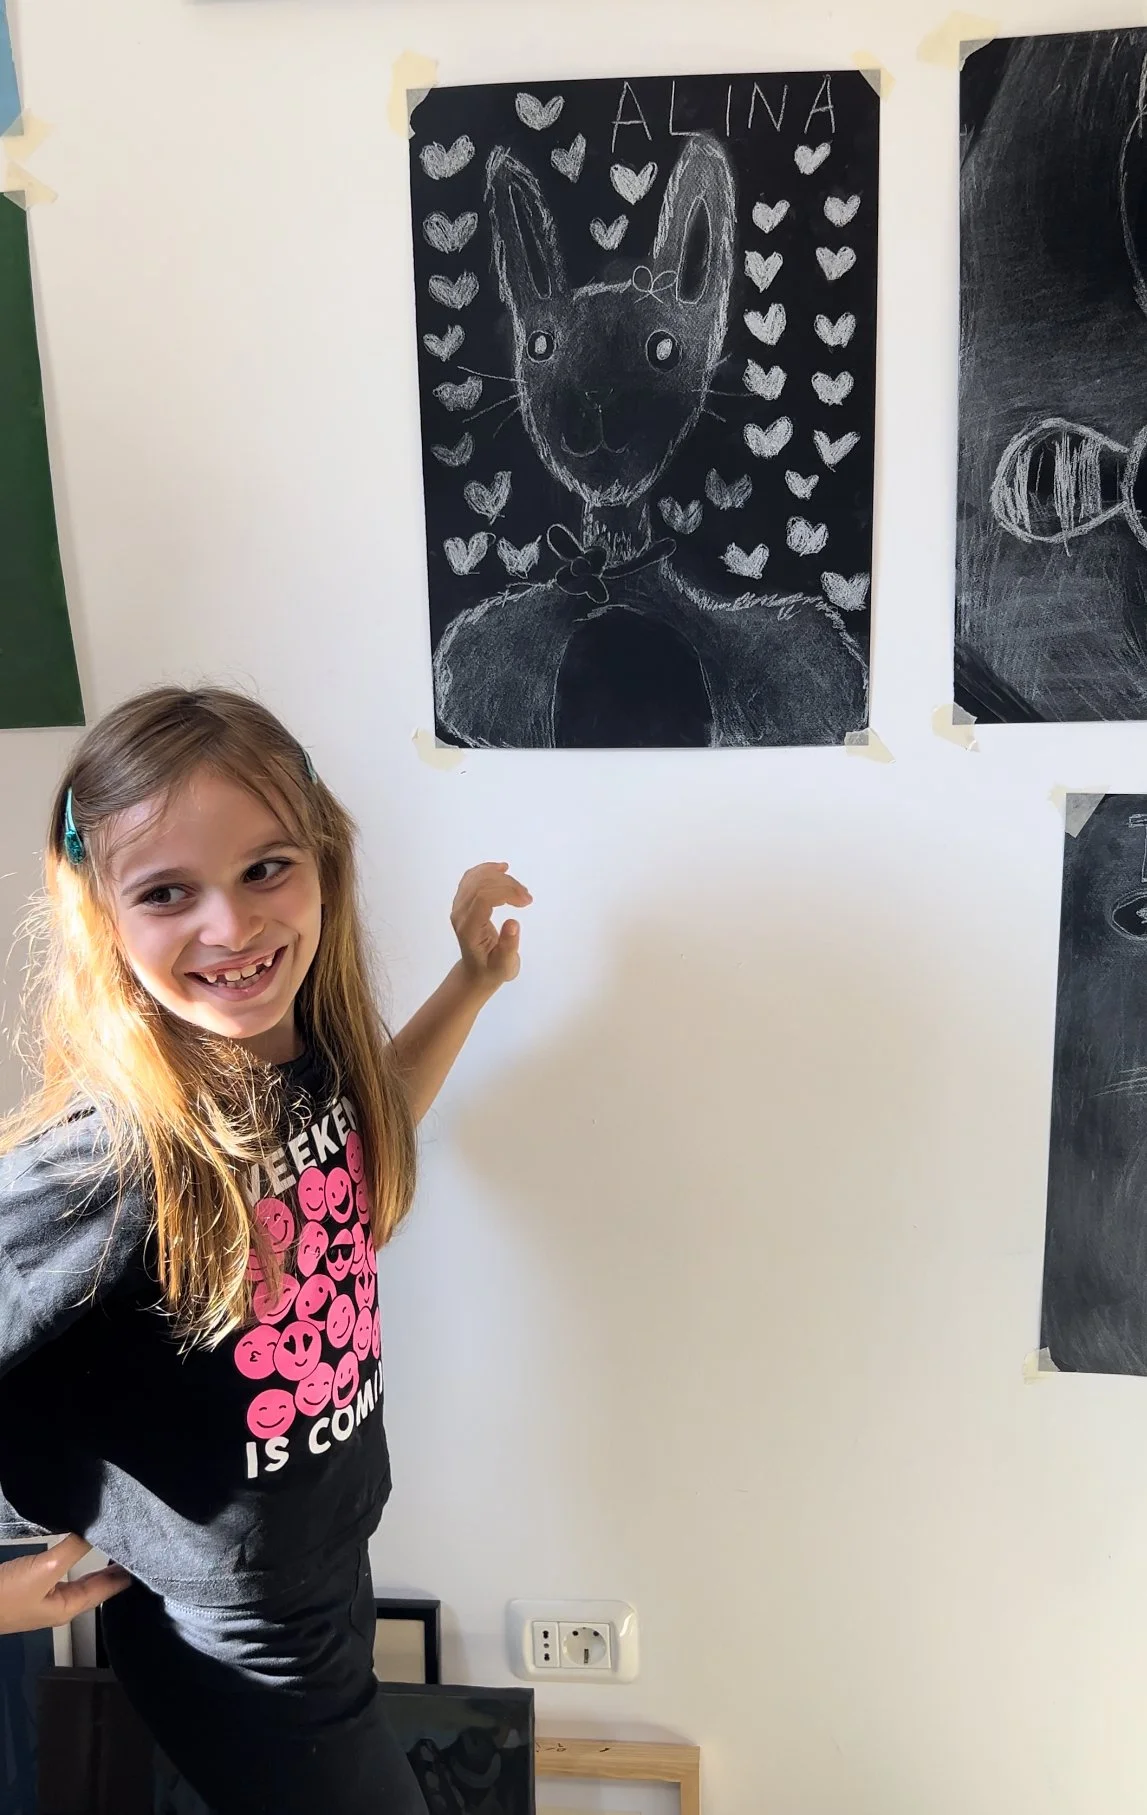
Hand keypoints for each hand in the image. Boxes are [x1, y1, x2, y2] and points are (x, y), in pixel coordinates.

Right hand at [0, 1534, 129, 1634]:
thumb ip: (74, 1548)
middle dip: (113, 1569)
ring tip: (112, 1542)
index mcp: (68, 1608)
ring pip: (77, 1577)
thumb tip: (100, 1526)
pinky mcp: (28, 1586)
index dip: (125, 1575)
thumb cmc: (6, 1596)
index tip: (147, 1559)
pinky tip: (76, 1544)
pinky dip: (73, 1557)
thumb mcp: (45, 1569)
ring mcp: (43, 1597)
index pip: (107, 1589)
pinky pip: (60, 1569)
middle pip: (94, 1585)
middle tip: (135, 1547)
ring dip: (94, 1562)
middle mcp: (59, 1605)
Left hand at [451, 863, 531, 990]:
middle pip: (481, 885)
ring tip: (520, 890)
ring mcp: (458, 906)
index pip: (482, 898)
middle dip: (508, 885)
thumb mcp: (505, 966)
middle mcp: (459, 914)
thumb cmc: (493, 970)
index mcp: (469, 929)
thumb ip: (509, 946)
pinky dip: (487, 870)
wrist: (476, 972)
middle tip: (527, 898)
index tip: (526, 901)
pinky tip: (501, 869)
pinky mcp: (462, 902)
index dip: (506, 892)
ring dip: (501, 877)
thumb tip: (513, 923)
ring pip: (476, 878)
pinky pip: (471, 878)